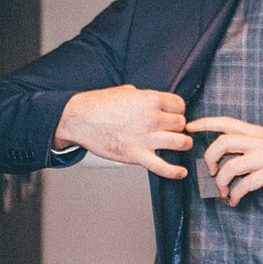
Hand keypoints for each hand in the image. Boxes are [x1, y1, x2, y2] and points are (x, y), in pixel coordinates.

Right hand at [54, 85, 192, 179]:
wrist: (79, 119)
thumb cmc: (98, 105)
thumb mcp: (124, 92)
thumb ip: (142, 96)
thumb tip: (150, 99)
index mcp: (150, 100)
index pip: (179, 105)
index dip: (178, 110)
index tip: (174, 114)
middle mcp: (151, 118)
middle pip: (181, 124)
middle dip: (178, 126)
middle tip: (172, 129)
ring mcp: (145, 138)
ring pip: (180, 142)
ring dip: (183, 144)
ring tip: (180, 144)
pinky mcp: (137, 156)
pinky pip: (162, 167)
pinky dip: (175, 171)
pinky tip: (181, 172)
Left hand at [184, 116, 262, 206]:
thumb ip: (249, 144)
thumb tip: (223, 155)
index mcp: (257, 132)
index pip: (226, 122)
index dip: (205, 123)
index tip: (190, 127)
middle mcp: (259, 141)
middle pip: (222, 143)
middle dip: (209, 159)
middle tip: (210, 172)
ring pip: (229, 167)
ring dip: (220, 183)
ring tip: (223, 192)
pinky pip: (243, 185)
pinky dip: (234, 195)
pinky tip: (235, 201)